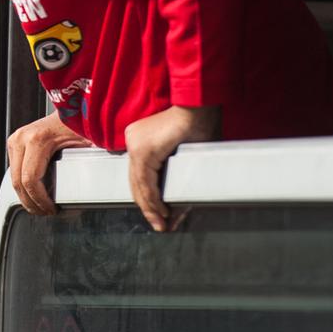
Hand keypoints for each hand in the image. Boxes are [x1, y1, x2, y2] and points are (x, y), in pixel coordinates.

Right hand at [6, 112, 93, 215]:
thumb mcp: (88, 143)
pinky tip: (36, 192)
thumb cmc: (82, 121)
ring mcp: (16, 139)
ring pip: (13, 178)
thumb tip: (92, 187)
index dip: (39, 201)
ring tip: (41, 205)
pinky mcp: (15, 142)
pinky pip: (15, 170)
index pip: (29, 180)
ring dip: (25, 195)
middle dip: (30, 202)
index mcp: (37, 139)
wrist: (74, 103)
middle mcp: (22, 138)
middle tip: (45, 212)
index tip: (51, 210)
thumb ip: (87, 163)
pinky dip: (23, 184)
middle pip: (17, 182)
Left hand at [123, 104, 220, 231]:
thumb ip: (173, 166)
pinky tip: (161, 211)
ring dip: (151, 207)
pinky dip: (153, 199)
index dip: (148, 197)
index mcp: (139, 139)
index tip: (158, 214)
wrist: (200, 105)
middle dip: (149, 207)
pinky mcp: (143, 150)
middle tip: (160, 225)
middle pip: (137, 182)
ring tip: (162, 224)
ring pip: (139, 185)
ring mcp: (135, 145)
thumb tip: (174, 190)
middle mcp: (133, 141)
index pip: (140, 174)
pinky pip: (145, 182)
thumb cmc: (199, 123)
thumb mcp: (182, 149)